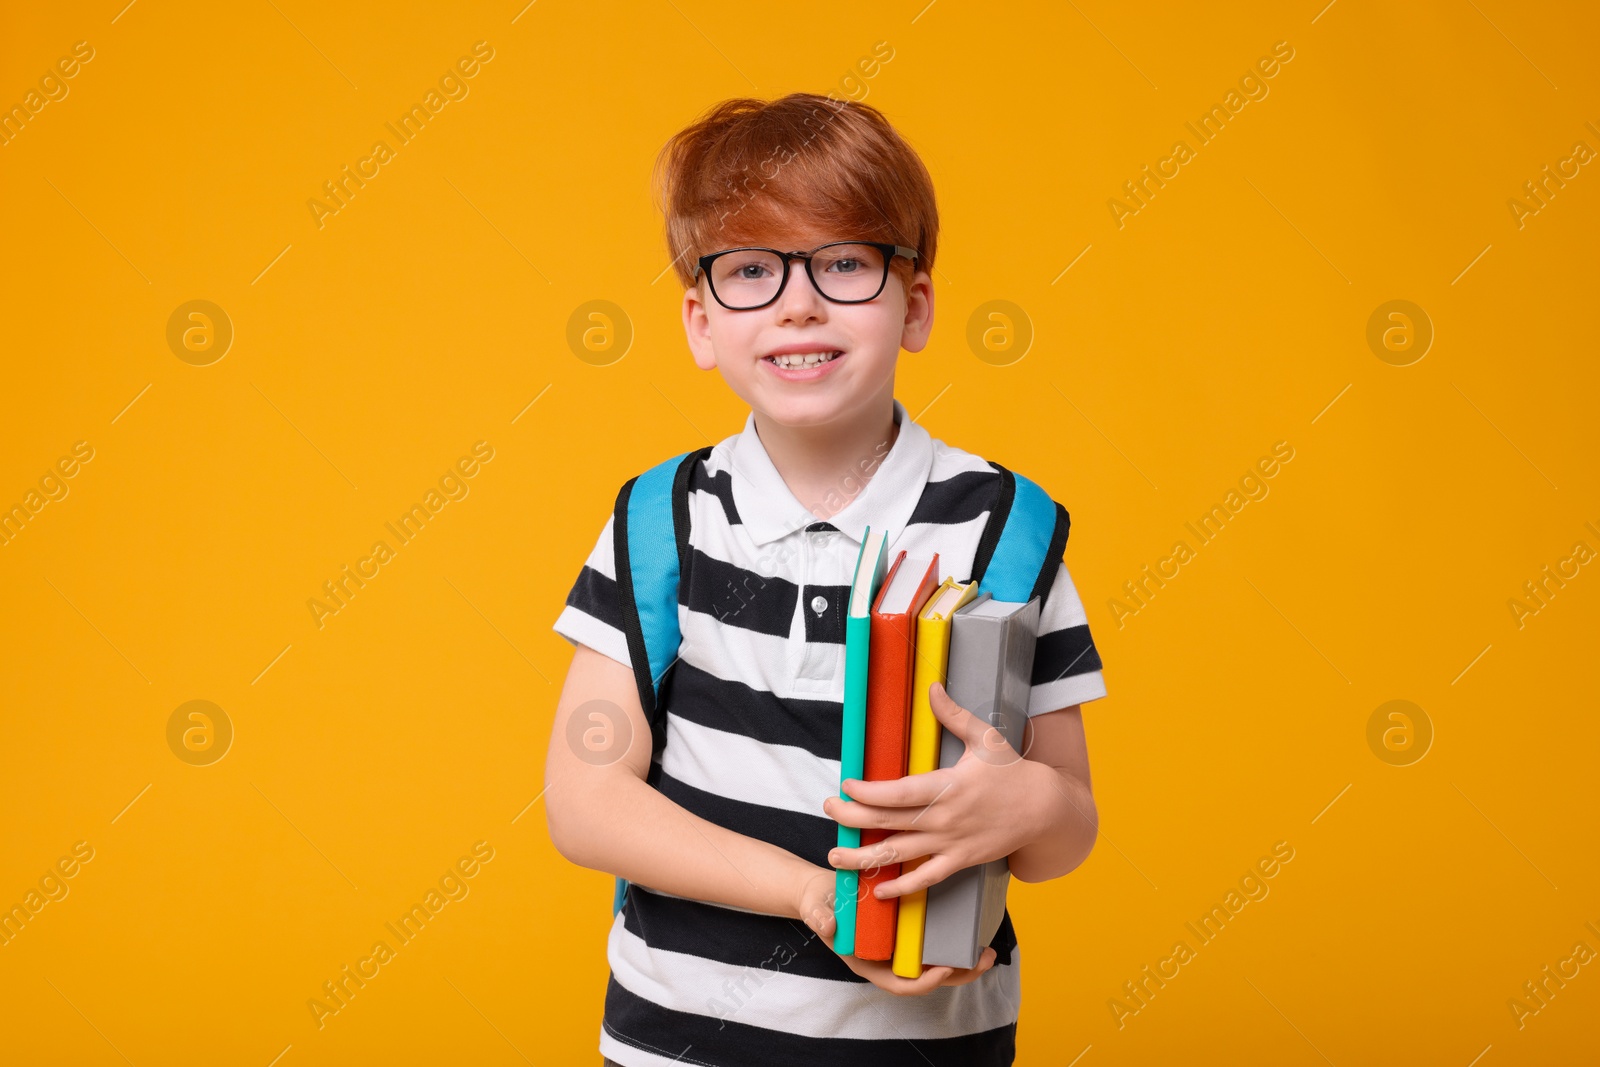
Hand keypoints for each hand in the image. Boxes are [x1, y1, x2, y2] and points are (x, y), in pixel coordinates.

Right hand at [793, 865, 996, 994]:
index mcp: (870, 964)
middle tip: (984, 960)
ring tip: (988, 951)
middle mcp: (889, 961)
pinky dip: (954, 942)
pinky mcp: (909, 933)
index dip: (923, 982)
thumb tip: (829, 926)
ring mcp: (901, 949)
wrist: (823, 893)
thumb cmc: (821, 905)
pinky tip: (972, 930)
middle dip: (958, 974)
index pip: (900, 984)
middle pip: (927, 978)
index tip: (943, 969)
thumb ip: (821, 919)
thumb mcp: (817, 910)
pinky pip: (933, 944)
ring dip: (963, 962)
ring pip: (936, 964)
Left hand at [823, 681, 1051, 899]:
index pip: (898, 793)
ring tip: (835, 858)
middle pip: (888, 822)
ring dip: (864, 859)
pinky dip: (901, 888)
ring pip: (899, 855)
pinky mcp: (960, 861)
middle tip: (828, 809)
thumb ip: (954, 715)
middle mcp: (944, 819)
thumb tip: (932, 688)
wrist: (1046, 810)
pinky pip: (926, 879)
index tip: (845, 785)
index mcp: (948, 787)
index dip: (867, 792)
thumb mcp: (986, 738)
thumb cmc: (1013, 771)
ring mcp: (951, 844)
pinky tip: (879, 892)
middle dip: (852, 818)